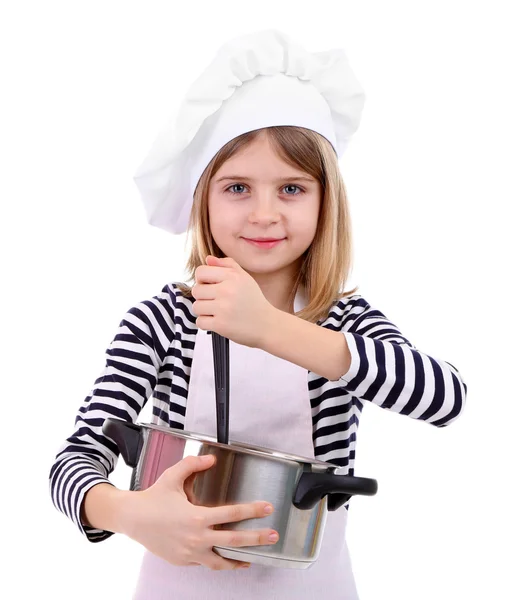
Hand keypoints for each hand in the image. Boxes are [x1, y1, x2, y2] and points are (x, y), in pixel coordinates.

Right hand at [119, 454, 278, 569]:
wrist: (132, 519)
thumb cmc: (153, 498)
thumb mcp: (173, 476)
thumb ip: (193, 464)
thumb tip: (212, 460)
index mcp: (197, 517)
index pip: (232, 514)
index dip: (252, 511)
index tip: (266, 508)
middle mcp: (196, 537)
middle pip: (234, 541)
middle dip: (257, 538)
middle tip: (273, 536)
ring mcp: (190, 553)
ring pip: (220, 561)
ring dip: (238, 560)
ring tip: (253, 559)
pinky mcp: (183, 561)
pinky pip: (204, 563)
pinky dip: (217, 561)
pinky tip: (225, 558)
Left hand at [191, 255, 275, 347]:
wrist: (267, 324)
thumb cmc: (254, 301)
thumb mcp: (245, 278)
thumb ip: (227, 265)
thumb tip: (208, 259)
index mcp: (232, 277)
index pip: (200, 272)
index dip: (202, 280)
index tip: (210, 286)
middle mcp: (227, 290)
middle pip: (196, 290)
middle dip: (203, 297)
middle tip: (216, 302)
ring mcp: (223, 308)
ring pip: (196, 307)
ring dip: (204, 311)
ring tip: (218, 312)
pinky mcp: (220, 325)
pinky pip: (200, 322)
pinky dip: (206, 324)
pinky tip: (218, 321)